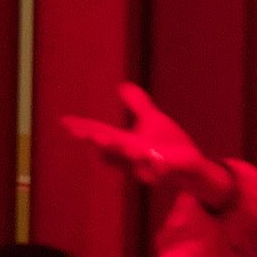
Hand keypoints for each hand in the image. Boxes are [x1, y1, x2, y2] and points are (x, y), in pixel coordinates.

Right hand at [62, 83, 230, 207]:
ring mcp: (153, 165)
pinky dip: (162, 168)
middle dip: (103, 144)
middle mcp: (136, 156)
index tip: (64, 122)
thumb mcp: (151, 120)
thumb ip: (137, 105)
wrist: (193, 168)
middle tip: (91, 137)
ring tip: (128, 147)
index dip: (83, 129)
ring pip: (137, 164)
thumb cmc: (167, 145)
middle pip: (114, 152)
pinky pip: (165, 170)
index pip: (101, 134)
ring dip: (132, 157)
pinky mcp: (173, 170)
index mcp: (128, 142)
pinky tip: (161, 163)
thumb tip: (123, 85)